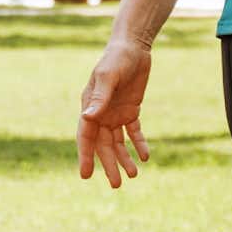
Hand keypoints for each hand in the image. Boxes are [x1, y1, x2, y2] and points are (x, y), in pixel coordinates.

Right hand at [78, 38, 153, 188]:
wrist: (134, 47)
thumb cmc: (117, 59)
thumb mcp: (109, 76)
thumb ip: (100, 97)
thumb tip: (88, 118)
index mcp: (89, 106)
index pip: (86, 136)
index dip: (85, 156)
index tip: (86, 175)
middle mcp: (100, 113)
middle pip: (103, 145)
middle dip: (109, 165)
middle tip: (117, 185)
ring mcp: (115, 113)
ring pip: (118, 142)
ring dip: (124, 158)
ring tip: (133, 175)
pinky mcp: (131, 110)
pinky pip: (134, 132)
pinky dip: (139, 144)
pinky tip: (145, 156)